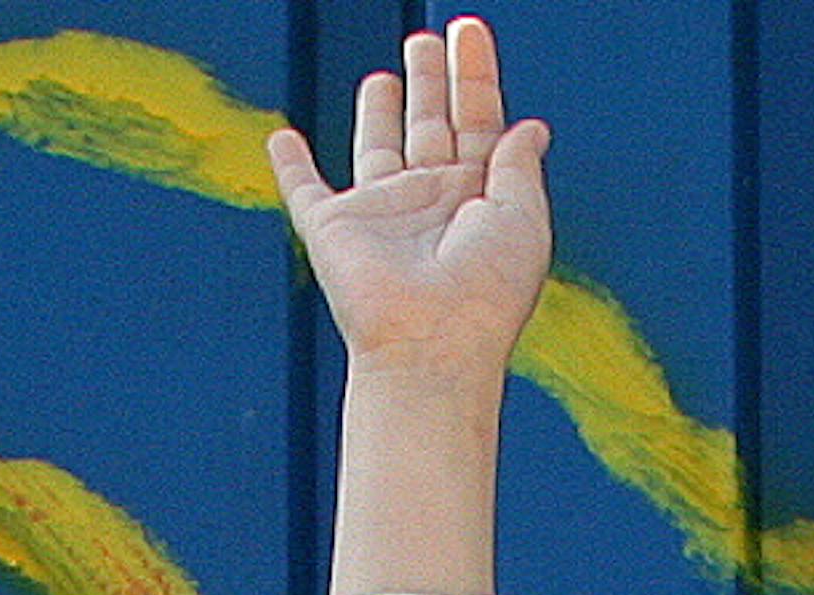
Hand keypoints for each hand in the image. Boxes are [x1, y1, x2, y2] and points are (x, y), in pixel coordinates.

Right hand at [264, 17, 551, 388]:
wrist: (430, 345)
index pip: (479, 120)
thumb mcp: (522, 218)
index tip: (469, 30)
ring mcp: (382, 214)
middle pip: (431, 124)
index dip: (474, 73)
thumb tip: (530, 126)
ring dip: (381, 111)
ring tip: (386, 73)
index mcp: (479, 196)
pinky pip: (304, 189)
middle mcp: (431, 201)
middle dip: (432, 79)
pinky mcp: (333, 228)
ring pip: (379, 146)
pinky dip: (290, 164)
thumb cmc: (485, 293)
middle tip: (429, 39)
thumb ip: (520, 166)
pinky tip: (282, 138)